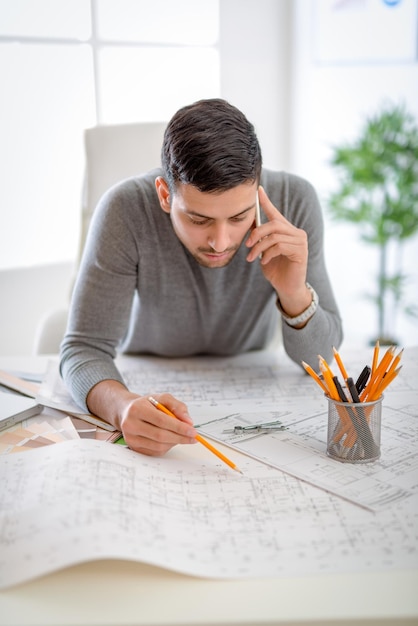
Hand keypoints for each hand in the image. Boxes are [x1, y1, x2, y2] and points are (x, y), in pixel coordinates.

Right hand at [120, 392, 197, 455]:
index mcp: (137, 409)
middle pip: (160, 435)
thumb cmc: (148, 404)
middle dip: (180, 437)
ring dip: (174, 442)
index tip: (192, 430)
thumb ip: (178, 407)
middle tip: (193, 437)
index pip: (161, 420)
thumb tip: (188, 422)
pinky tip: (171, 439)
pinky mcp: (133, 447)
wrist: (128, 411)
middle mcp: (130, 424)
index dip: (179, 427)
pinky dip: (167, 447)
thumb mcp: (163, 398)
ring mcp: (130, 438)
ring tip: (182, 436)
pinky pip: (155, 452)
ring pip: (158, 446)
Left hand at [246, 186, 310, 316]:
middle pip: (274, 223)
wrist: (286, 287)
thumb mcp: (263, 251)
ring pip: (275, 236)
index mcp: (286, 231)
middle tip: (248, 245)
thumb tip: (250, 224)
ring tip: (252, 258)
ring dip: (260, 247)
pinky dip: (268, 254)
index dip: (266, 201)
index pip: (275, 212)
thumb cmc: (275, 269)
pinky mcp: (301, 251)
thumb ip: (260, 238)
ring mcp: (300, 241)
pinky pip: (280, 246)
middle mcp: (296, 232)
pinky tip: (265, 262)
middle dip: (257, 233)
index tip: (257, 190)